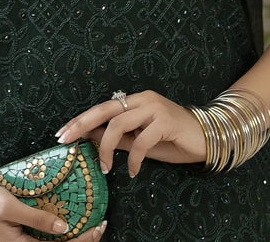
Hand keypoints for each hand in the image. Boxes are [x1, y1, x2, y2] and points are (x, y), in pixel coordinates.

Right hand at [0, 177, 106, 241]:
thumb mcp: (10, 206)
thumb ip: (36, 217)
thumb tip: (63, 226)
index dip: (81, 241)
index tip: (97, 228)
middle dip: (82, 241)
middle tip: (101, 226)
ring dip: (72, 236)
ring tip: (91, 225)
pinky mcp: (20, 234)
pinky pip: (44, 237)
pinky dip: (59, 231)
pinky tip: (68, 220)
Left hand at [56, 90, 206, 176]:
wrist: (206, 137)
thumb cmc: (173, 139)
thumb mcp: (142, 141)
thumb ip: (120, 139)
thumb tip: (92, 140)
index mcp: (135, 100)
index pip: (102, 108)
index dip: (81, 120)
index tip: (63, 133)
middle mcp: (142, 99)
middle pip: (104, 109)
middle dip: (82, 124)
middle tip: (66, 140)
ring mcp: (154, 108)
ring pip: (120, 124)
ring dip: (107, 148)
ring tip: (105, 168)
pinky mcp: (165, 122)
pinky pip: (142, 141)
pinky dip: (133, 159)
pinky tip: (132, 171)